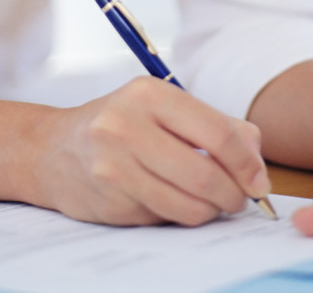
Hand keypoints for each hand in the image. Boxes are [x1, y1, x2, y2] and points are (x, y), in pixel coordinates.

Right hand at [24, 76, 270, 225]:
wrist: (52, 149)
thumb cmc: (120, 124)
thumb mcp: (162, 107)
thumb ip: (214, 124)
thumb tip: (256, 158)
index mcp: (149, 93)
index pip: (217, 133)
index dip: (247, 164)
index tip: (259, 181)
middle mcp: (127, 124)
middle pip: (206, 175)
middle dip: (234, 195)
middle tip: (239, 199)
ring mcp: (114, 164)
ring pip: (188, 205)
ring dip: (210, 211)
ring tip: (211, 203)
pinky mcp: (109, 198)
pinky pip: (164, 218)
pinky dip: (179, 216)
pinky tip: (174, 202)